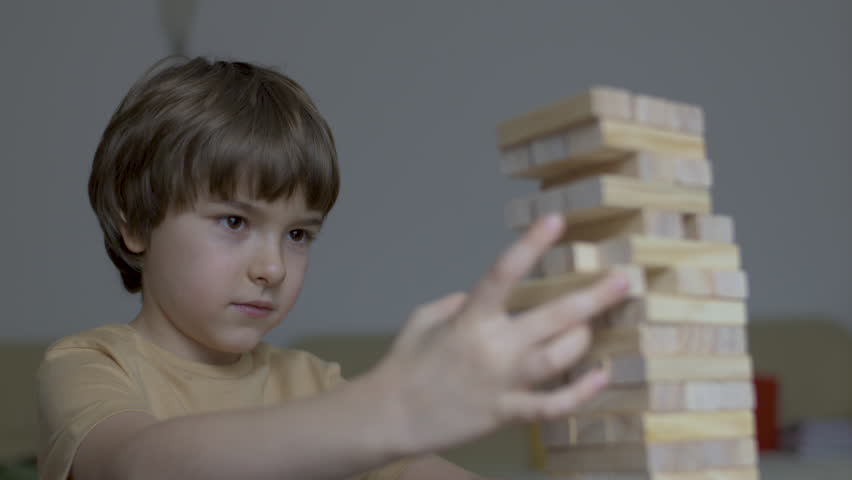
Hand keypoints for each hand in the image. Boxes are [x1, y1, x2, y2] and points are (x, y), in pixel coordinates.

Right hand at [371, 214, 629, 455]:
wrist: (391, 416)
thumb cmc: (404, 365)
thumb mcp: (423, 319)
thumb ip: (456, 303)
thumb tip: (479, 297)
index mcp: (469, 319)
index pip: (504, 273)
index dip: (531, 244)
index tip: (555, 221)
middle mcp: (493, 347)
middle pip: (554, 316)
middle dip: (594, 296)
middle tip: (623, 281)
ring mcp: (503, 382)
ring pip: (561, 356)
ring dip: (583, 338)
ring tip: (593, 326)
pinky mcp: (507, 412)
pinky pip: (552, 404)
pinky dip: (580, 393)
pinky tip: (601, 378)